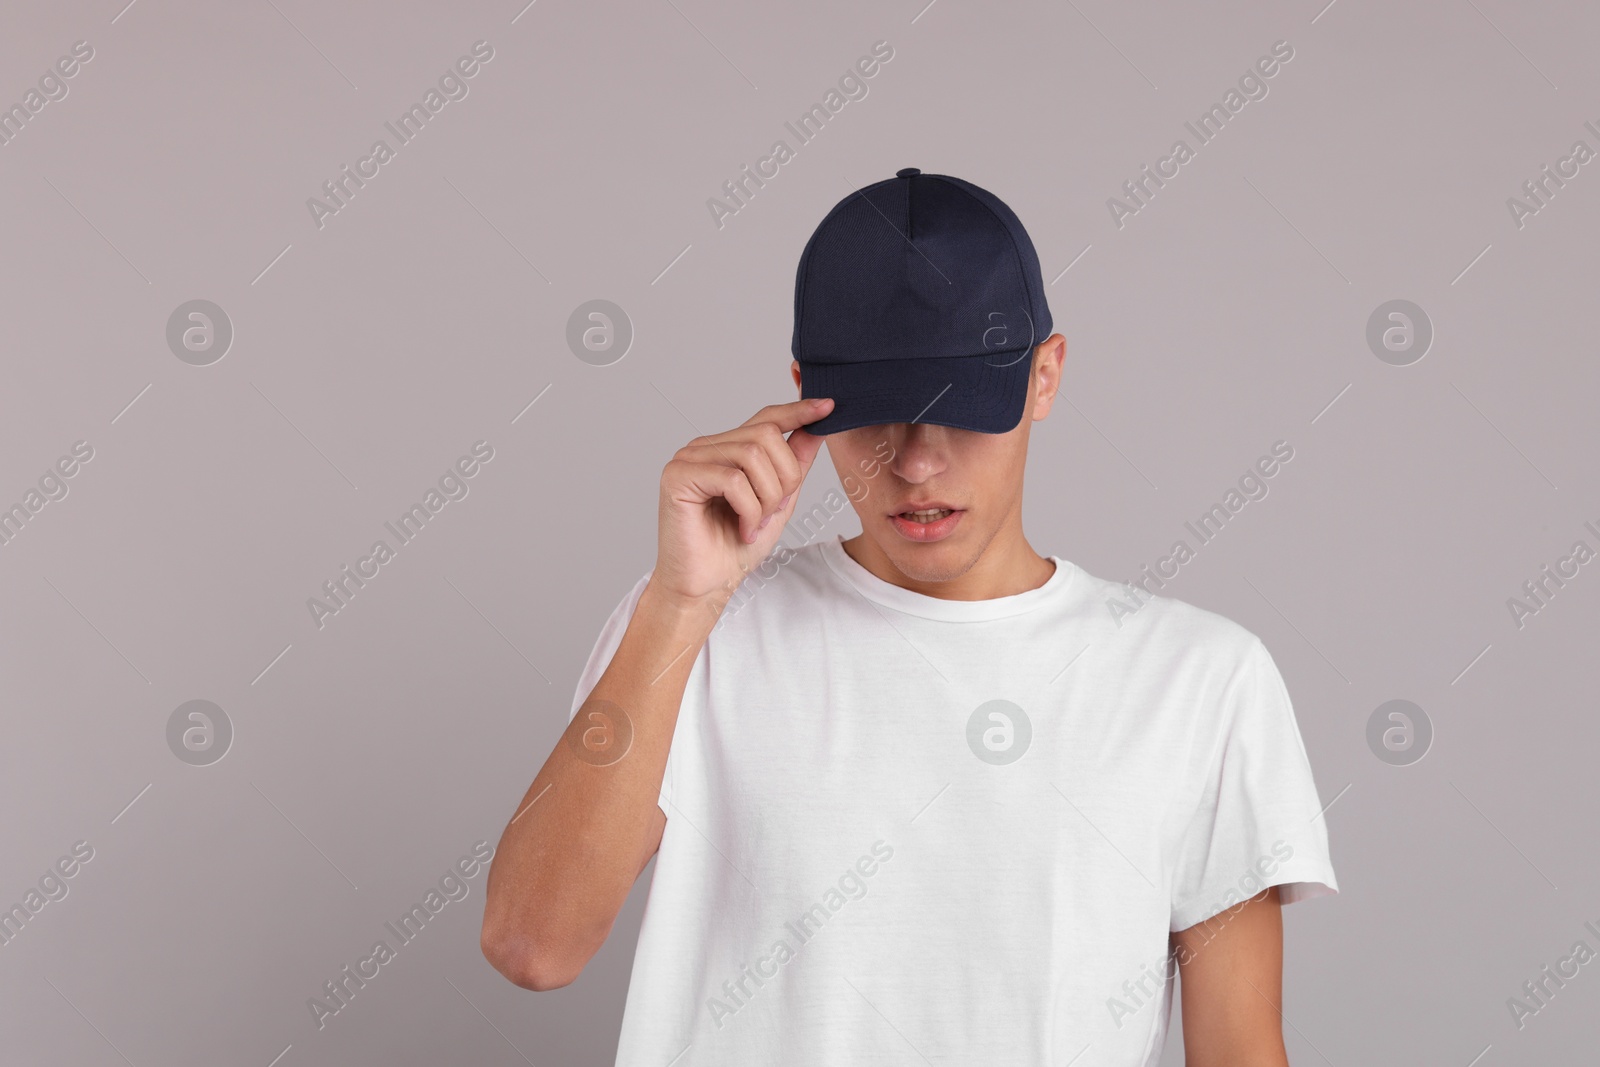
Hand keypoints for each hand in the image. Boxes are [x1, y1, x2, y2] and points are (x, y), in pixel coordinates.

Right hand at [652, 397, 833, 608]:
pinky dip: (748, 510)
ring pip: (752, 455)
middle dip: (784, 479)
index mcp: (727, 449)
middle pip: (766, 435)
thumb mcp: (778, 503)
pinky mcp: (677, 477)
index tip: (828, 406)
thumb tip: (815, 430)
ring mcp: (688, 458)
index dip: (798, 411)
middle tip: (773, 513)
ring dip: (766, 498)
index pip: (766, 418)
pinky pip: (732, 480)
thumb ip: (793, 466)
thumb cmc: (734, 548)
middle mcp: (706, 447)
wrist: (705, 585)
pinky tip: (743, 530)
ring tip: (756, 524)